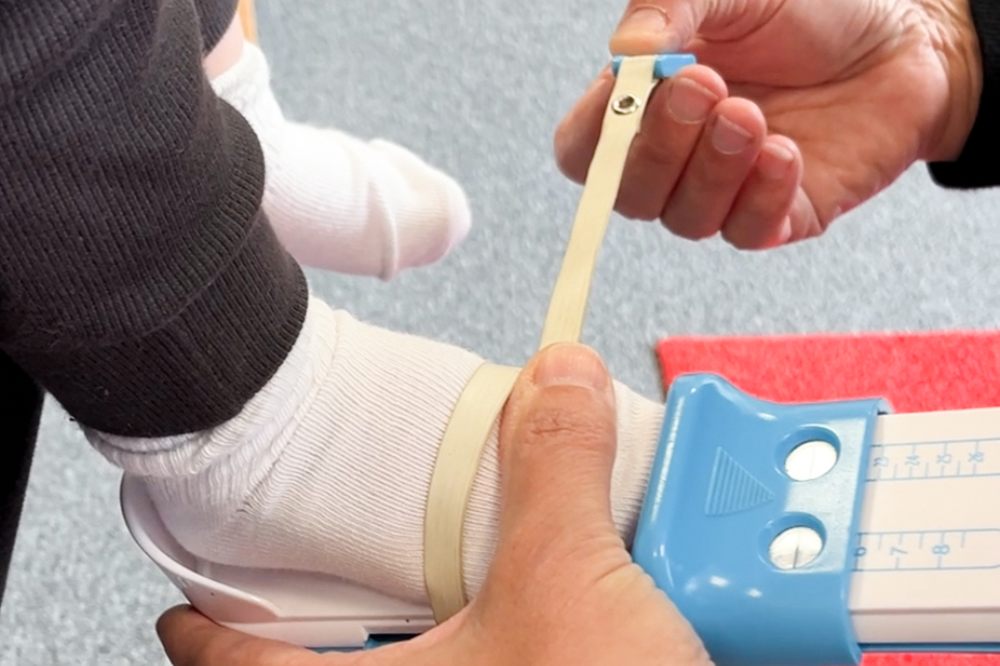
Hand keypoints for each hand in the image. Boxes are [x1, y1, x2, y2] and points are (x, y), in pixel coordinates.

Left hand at [157, 344, 709, 665]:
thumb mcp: (567, 582)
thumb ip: (554, 471)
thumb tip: (559, 382)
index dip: (205, 633)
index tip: (184, 608)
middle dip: (322, 630)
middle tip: (319, 587)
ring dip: (422, 637)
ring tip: (439, 592)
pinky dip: (495, 645)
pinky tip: (537, 624)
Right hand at [555, 0, 981, 247]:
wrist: (906, 37)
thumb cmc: (813, 11)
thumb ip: (669, 8)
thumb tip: (625, 50)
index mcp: (649, 105)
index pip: (584, 151)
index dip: (595, 138)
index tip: (631, 92)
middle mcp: (680, 157)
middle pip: (629, 193)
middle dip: (661, 147)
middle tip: (705, 87)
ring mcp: (727, 191)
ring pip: (686, 218)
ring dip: (713, 168)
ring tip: (752, 115)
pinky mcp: (779, 216)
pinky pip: (747, 231)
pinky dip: (761, 195)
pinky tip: (784, 151)